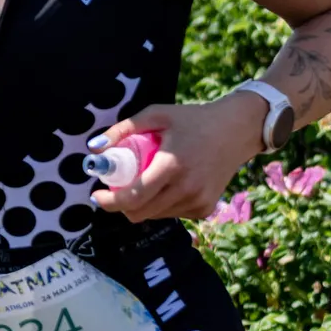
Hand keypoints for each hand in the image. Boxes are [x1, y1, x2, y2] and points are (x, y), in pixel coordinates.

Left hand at [89, 95, 262, 222]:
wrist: (236, 131)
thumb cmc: (192, 120)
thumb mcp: (157, 115)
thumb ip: (123, 130)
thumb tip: (94, 148)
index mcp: (171, 166)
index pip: (133, 197)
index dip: (109, 201)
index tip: (97, 195)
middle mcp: (186, 189)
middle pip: (140, 213)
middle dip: (122, 204)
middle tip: (118, 186)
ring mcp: (198, 202)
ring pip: (155, 215)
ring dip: (143, 203)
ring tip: (148, 178)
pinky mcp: (205, 209)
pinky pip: (172, 213)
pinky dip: (162, 203)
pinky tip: (170, 183)